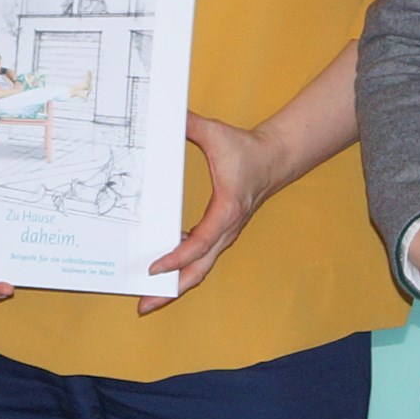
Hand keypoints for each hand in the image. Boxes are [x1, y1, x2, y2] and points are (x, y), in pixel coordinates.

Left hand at [140, 111, 280, 312]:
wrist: (275, 159)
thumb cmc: (246, 150)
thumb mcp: (216, 134)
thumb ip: (191, 124)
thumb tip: (169, 113)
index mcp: (226, 210)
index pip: (199, 244)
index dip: (176, 258)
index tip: (155, 268)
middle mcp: (226, 230)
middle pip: (198, 271)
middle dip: (171, 291)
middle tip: (144, 305)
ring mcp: (225, 235)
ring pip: (200, 270)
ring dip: (175, 286)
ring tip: (148, 298)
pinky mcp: (222, 234)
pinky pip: (201, 259)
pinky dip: (182, 269)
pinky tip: (161, 270)